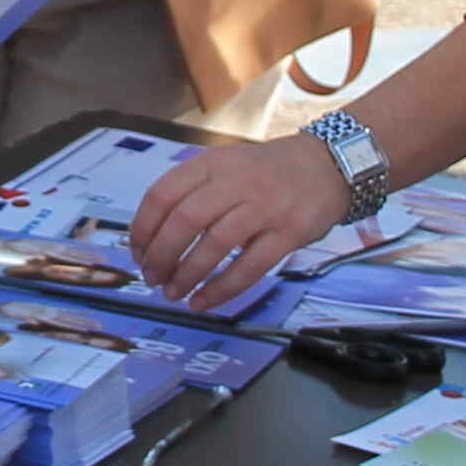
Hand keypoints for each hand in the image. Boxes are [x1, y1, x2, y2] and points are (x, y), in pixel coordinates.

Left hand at [127, 137, 352, 309]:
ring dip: (187, 275)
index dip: (143, 229)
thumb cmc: (266, 172)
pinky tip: (203, 302)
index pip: (163, 194)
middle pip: (185, 220)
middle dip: (161, 256)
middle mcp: (236, 181)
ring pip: (215, 244)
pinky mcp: (289, 232)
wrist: (329, 165)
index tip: (136, 253)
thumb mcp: (225, 165)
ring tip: (173, 293)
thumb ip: (193, 191)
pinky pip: (250, 267)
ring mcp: (265, 206)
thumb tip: (151, 236)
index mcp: (212, 163)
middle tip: (152, 278)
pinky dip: (221, 289)